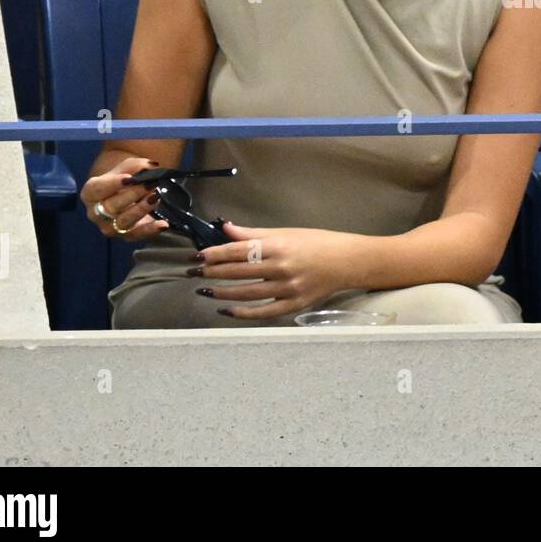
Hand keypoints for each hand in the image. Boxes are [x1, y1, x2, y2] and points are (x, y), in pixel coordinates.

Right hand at [81, 156, 169, 241]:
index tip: (129, 179)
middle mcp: (96, 213)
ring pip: (124, 220)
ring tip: (156, 197)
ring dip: (141, 209)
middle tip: (151, 184)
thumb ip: (135, 166)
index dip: (113, 184)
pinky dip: (151, 230)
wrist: (127, 193)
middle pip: (112, 205)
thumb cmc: (123, 178)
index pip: (97, 190)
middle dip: (133, 194)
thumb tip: (150, 166)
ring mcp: (110, 227)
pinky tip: (163, 224)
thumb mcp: (126, 168)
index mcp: (90, 194)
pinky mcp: (126, 236)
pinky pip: (138, 235)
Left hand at [190, 223, 359, 319]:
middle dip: (212, 272)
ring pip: (246, 294)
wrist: (347, 261)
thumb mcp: (286, 232)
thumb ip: (254, 233)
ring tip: (204, 290)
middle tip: (193, 273)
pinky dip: (242, 313)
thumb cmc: (317, 243)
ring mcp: (288, 289)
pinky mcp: (293, 305)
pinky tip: (226, 309)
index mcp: (279, 246)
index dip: (215, 254)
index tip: (197, 256)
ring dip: (222, 293)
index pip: (238, 251)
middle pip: (239, 272)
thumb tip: (226, 228)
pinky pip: (263, 313)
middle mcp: (282, 268)